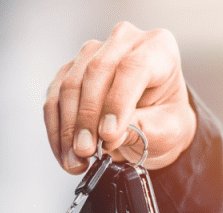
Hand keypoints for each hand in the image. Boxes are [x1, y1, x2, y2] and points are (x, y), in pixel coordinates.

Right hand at [44, 21, 195, 173]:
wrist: (153, 121)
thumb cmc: (165, 119)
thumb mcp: (168, 129)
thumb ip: (144, 128)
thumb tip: (109, 135)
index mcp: (158, 48)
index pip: (133, 67)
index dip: (118, 101)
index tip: (109, 134)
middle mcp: (123, 42)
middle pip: (96, 71)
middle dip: (88, 117)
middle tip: (87, 150)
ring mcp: (92, 53)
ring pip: (69, 86)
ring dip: (68, 128)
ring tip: (77, 160)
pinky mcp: (69, 71)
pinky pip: (54, 100)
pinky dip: (57, 131)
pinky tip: (65, 153)